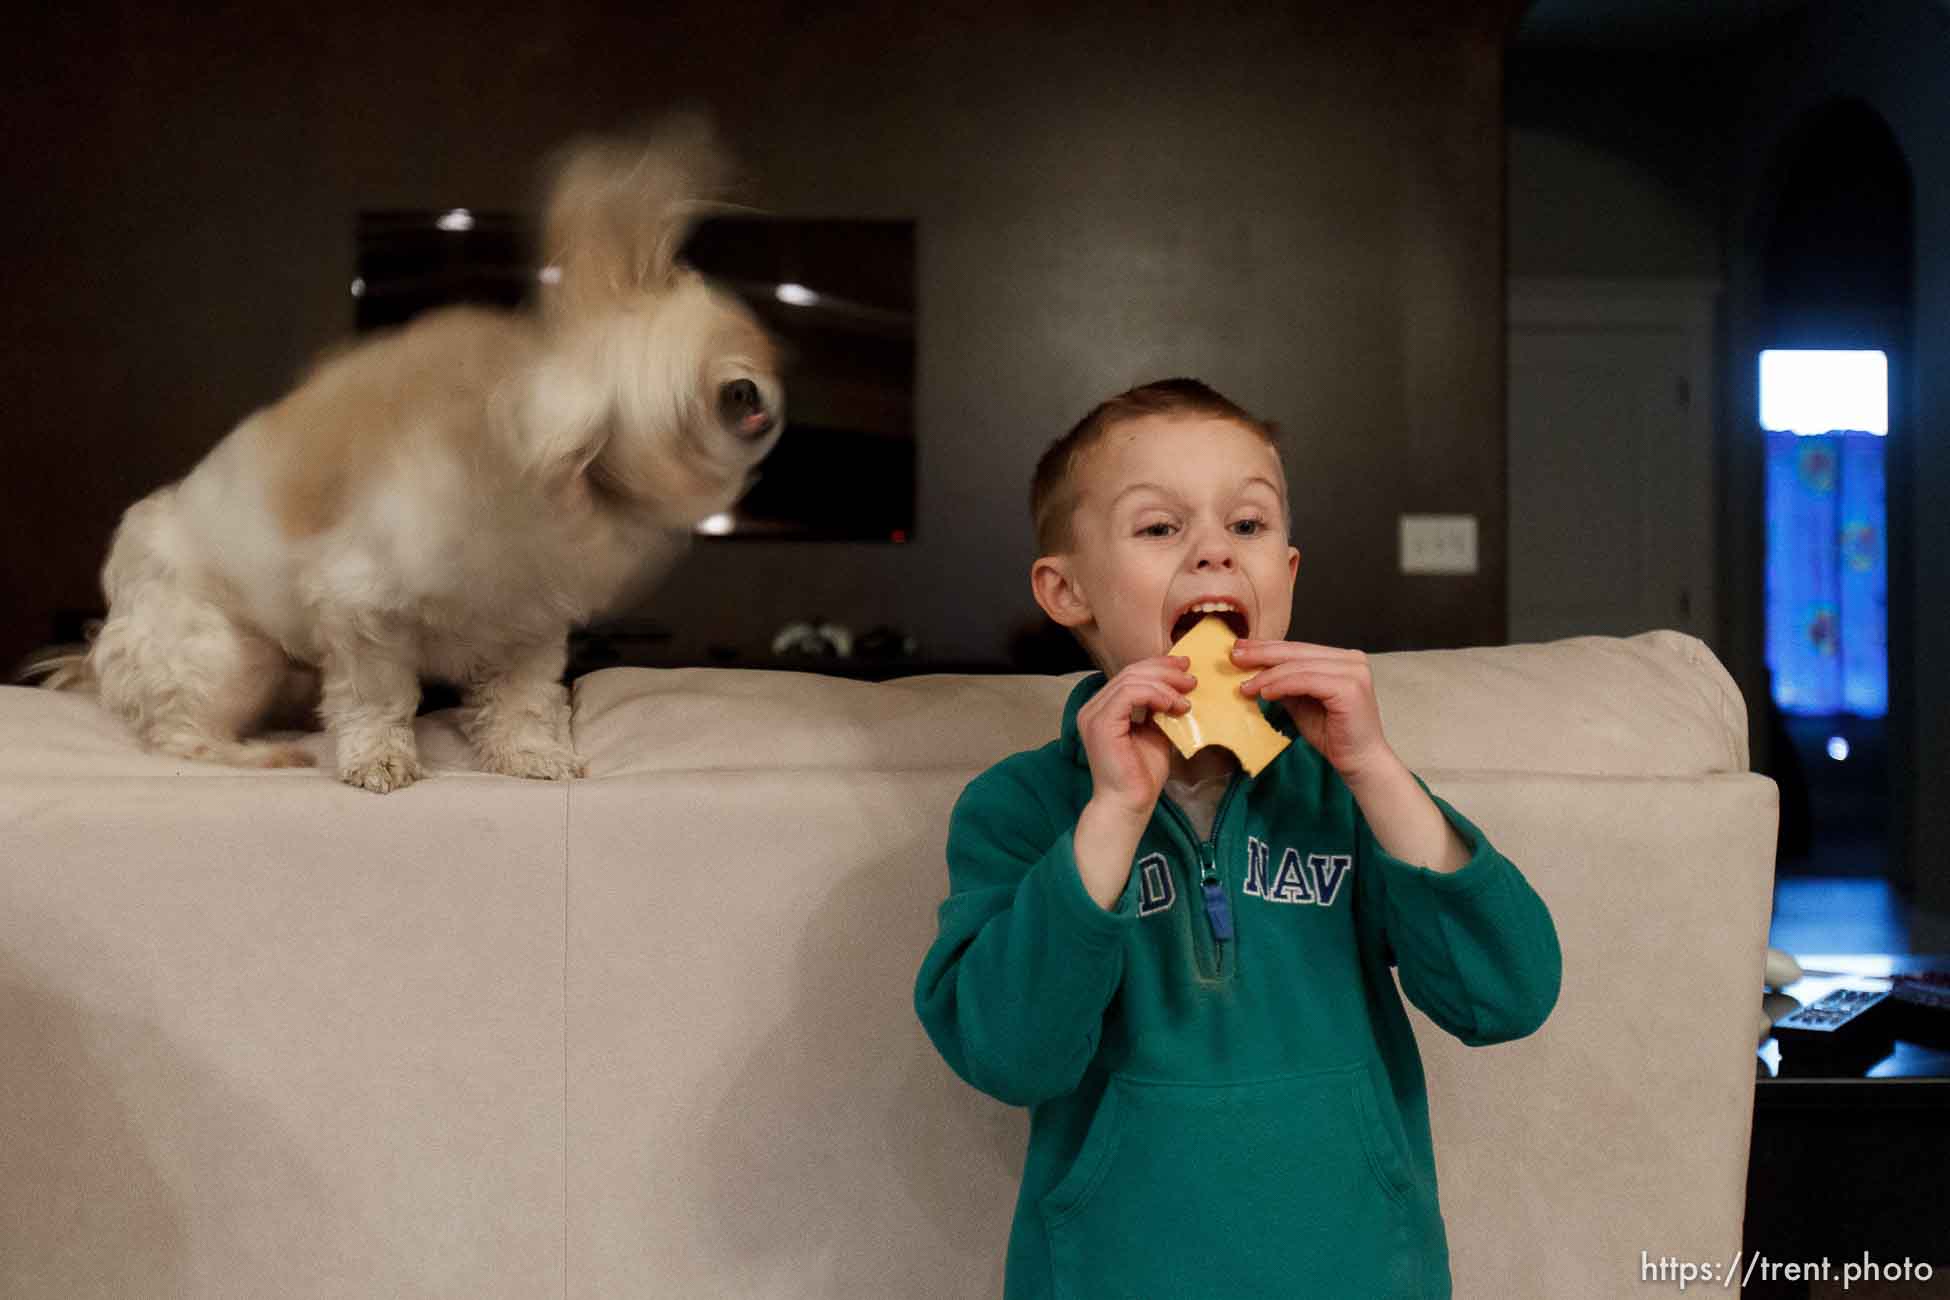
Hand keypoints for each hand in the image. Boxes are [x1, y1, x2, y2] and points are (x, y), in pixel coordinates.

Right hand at [1076, 655, 1194, 823]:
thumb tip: (1178, 688)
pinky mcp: (1100, 723)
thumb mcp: (1156, 731)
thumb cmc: (1142, 774)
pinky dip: (1154, 694)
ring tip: (1186, 698)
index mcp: (1104, 708)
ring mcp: (1093, 714)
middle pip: (1130, 673)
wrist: (1130, 804)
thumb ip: (1159, 709)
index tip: (1185, 668)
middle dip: (1165, 671)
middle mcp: (1093, 708)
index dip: (1158, 667)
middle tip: (1191, 678)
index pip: (1130, 675)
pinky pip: (1128, 694)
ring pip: (1131, 680)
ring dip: (1164, 685)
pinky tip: (1172, 705)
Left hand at [1231, 640, 1393, 781]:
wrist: (1359, 762)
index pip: (1298, 648)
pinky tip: (1264, 693)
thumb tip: (1253, 669)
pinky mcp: (1349, 687)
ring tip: (1245, 685)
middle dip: (1262, 653)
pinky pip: (1306, 681)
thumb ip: (1284, 683)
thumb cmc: (1332, 734)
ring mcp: (1353, 671)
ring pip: (1299, 666)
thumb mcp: (1301, 702)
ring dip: (1267, 675)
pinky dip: (1281, 685)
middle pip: (1297, 652)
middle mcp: (1351, 659)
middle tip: (1234, 656)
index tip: (1239, 649)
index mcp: (1342, 659)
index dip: (1267, 647)